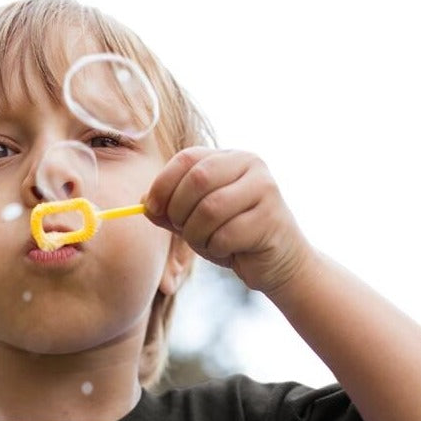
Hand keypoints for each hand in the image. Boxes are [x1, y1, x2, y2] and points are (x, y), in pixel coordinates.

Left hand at [144, 147, 316, 294]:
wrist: (277, 263)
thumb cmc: (234, 238)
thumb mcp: (196, 221)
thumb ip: (171, 210)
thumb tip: (143, 202)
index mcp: (229, 158)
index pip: (187, 158)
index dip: (163, 184)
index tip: (152, 208)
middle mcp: (250, 164)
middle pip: (198, 179)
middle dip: (180, 211)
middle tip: (183, 230)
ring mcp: (264, 189)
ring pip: (210, 209)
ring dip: (197, 235)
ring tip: (207, 243)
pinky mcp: (271, 218)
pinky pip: (226, 235)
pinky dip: (216, 249)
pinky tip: (228, 251)